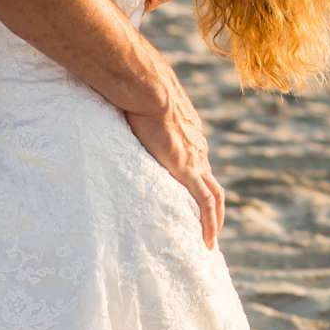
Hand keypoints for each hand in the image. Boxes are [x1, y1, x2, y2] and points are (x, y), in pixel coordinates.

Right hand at [126, 76, 224, 248]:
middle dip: (213, 206)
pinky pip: (205, 203)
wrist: (148, 88)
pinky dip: (209, 223)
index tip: (192, 198)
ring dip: (215, 219)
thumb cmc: (138, 90)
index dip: (197, 182)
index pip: (197, 163)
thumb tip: (115, 107)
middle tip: (208, 226)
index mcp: (187, 134)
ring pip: (215, 197)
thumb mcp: (137, 106)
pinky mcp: (188, 170)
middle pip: (211, 182)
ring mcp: (195, 160)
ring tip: (209, 241)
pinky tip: (206, 241)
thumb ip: (133, 113)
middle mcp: (197, 149)